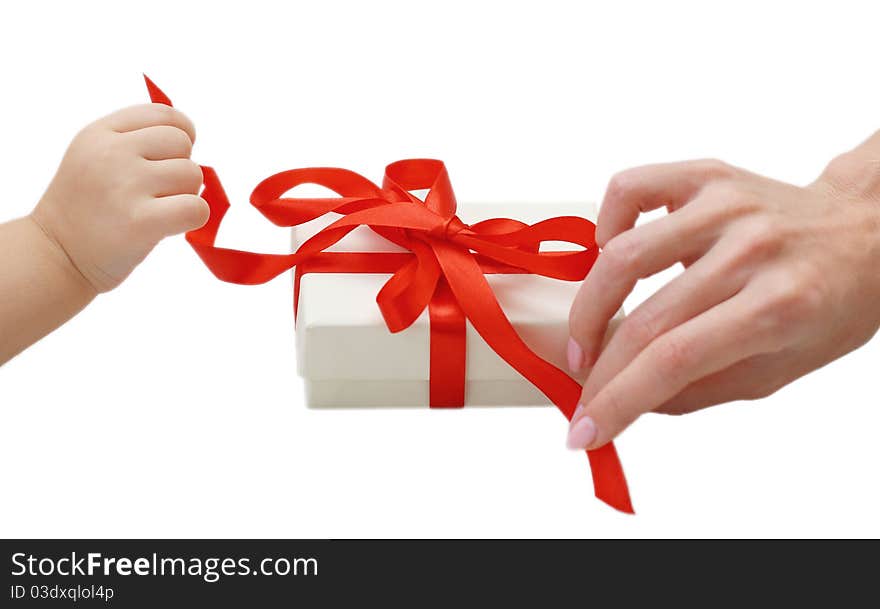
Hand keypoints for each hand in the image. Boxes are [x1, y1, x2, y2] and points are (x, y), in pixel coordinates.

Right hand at [31, 103, 208, 292]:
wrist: (56, 256)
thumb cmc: (88, 208)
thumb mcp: (95, 156)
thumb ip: (136, 139)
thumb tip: (189, 135)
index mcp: (100, 133)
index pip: (164, 114)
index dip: (181, 134)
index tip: (170, 158)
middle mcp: (111, 153)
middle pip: (182, 143)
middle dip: (180, 168)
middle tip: (158, 192)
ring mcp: (125, 186)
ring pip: (193, 175)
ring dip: (186, 195)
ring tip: (157, 209)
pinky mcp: (140, 222)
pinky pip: (196, 208)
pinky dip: (194, 218)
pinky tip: (171, 225)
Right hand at [566, 136, 879, 449]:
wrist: (865, 235)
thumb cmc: (826, 305)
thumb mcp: (777, 370)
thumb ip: (698, 390)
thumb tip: (627, 403)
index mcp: (781, 305)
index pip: (674, 360)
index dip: (616, 401)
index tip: (585, 431)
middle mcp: (751, 249)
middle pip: (645, 319)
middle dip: (597, 372)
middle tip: (580, 394)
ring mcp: (725, 206)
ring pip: (622, 255)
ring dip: (587, 310)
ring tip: (585, 340)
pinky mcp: (706, 177)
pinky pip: (630, 189)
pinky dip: (603, 226)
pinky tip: (608, 257)